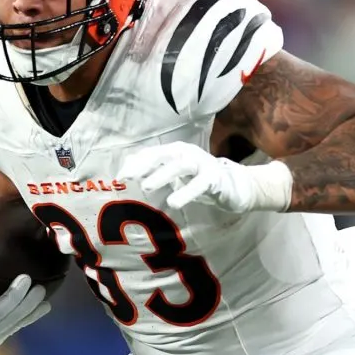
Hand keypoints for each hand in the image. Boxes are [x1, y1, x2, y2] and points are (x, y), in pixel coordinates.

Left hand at [116, 141, 292, 213]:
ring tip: (147, 187)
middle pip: (164, 154)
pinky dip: (186, 191)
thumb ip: (153, 167)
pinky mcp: (215, 177)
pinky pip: (200, 183)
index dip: (135, 164)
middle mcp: (187, 153)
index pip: (152, 154)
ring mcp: (202, 163)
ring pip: (181, 165)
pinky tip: (174, 202)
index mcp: (175, 152)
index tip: (120, 177)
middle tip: (129, 178)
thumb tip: (127, 164)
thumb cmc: (199, 179)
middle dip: (145, 164)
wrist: (235, 186)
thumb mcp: (174, 173)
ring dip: (163, 174)